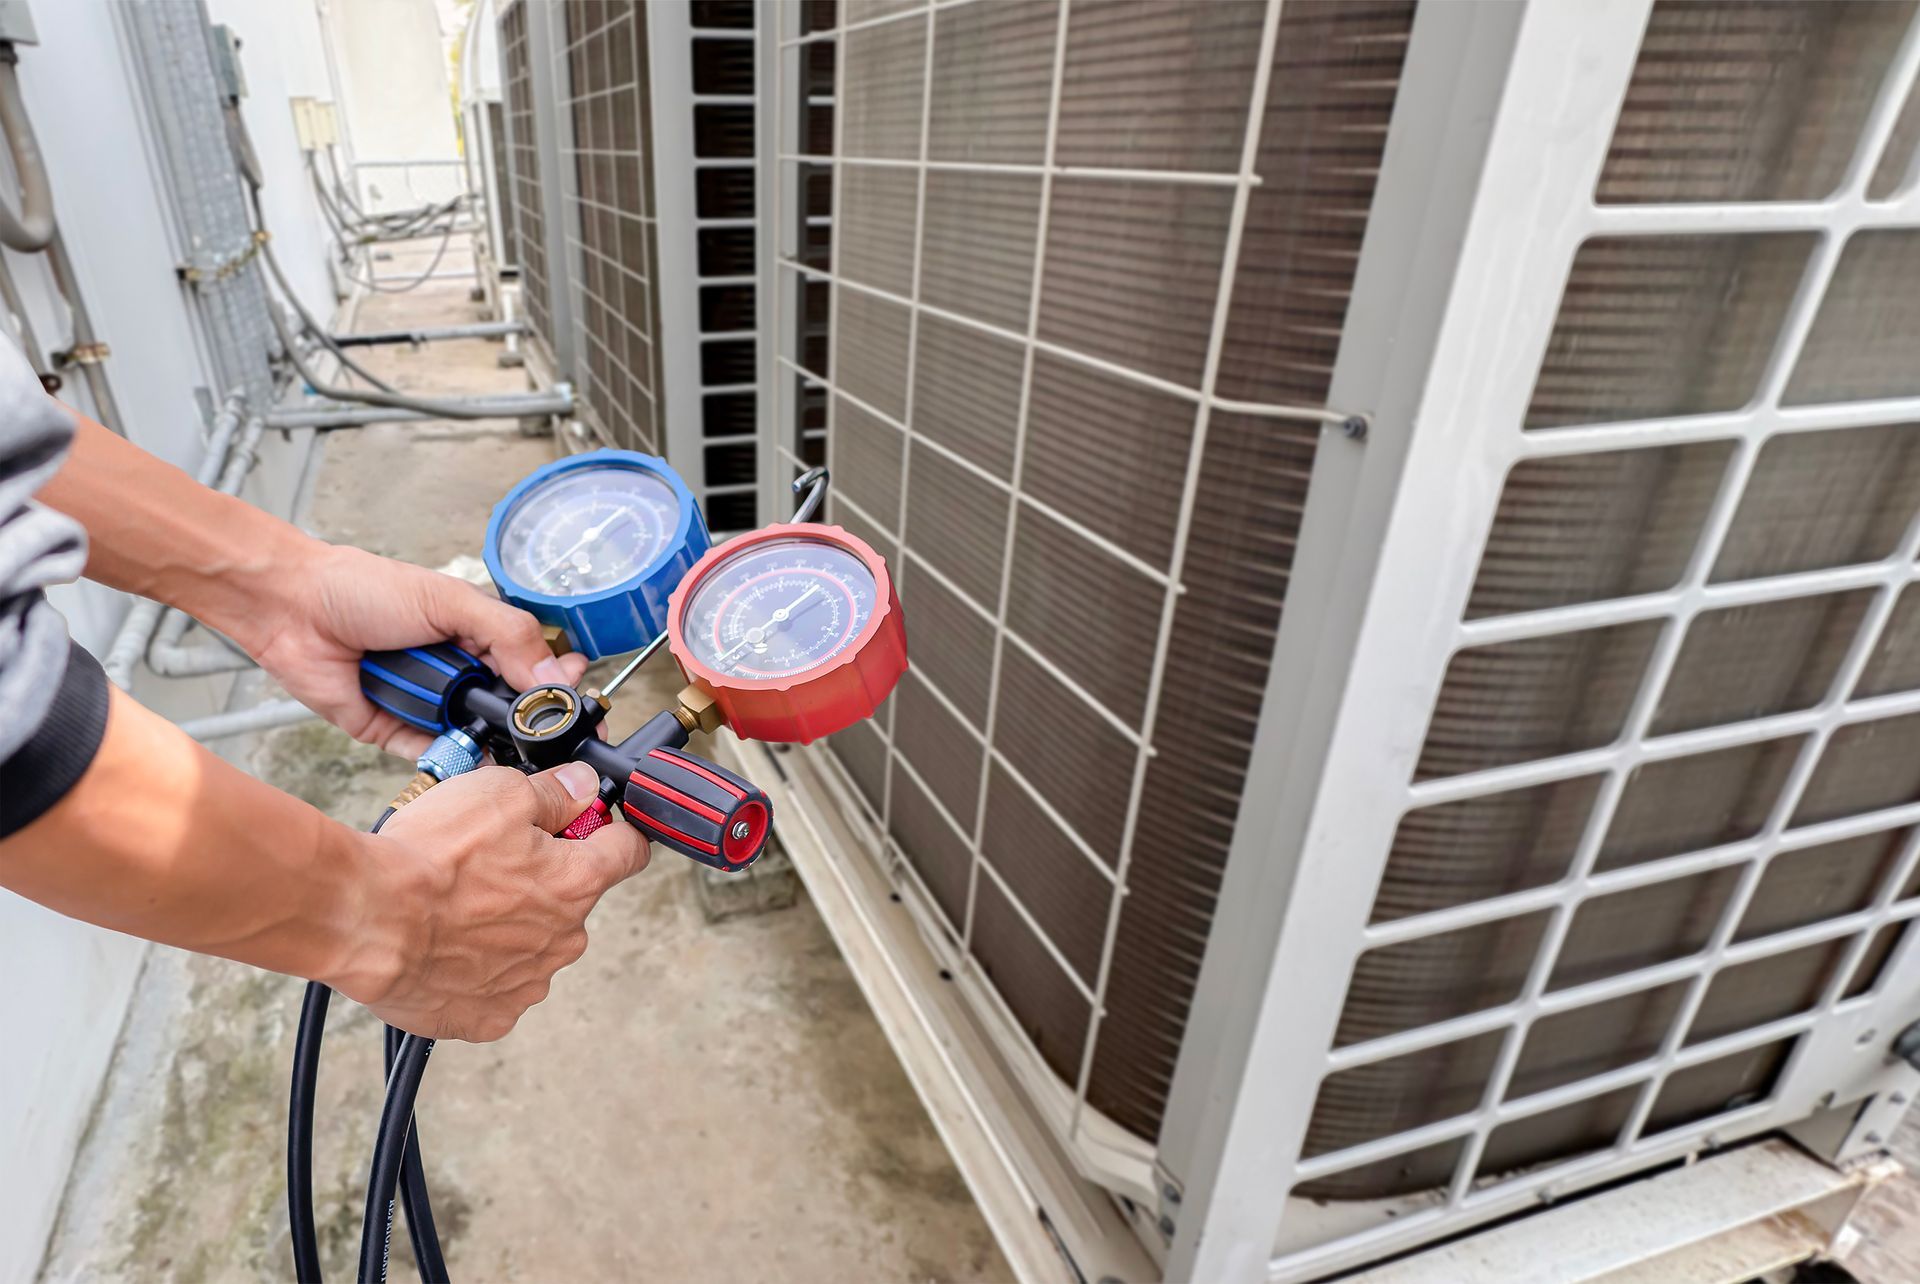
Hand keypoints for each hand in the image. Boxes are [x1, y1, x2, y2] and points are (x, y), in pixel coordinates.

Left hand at [240, 543, 586, 757]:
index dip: (559, 690)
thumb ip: (507, 634)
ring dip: (493, 747)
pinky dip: (452, 764)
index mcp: (480, 637)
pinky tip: (473, 767)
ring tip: (515, 753)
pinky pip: (434, 759)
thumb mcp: (449, 600)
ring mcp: (430, 707)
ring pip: (478, 740)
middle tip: (553, 738)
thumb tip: (554, 673)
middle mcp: (460, 675)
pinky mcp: (396, 734)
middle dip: (531, 726)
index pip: (536, 668)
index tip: (580, 708)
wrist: (292, 609)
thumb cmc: (364, 589)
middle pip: (512, 712)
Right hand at [335, 761, 650, 1040]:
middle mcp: (564, 939)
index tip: (588, 823)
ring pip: (532, 944)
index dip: (609, 830)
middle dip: (542, 879)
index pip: (628, 852)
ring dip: (507, 925)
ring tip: (455, 905)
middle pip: (572, 899)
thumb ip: (555, 792)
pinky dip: (476, 969)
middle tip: (490, 861)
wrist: (367, 919)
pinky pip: (495, 988)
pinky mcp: (488, 1017)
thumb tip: (584, 787)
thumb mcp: (501, 794)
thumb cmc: (431, 858)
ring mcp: (527, 984)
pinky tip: (444, 946)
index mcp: (577, 883)